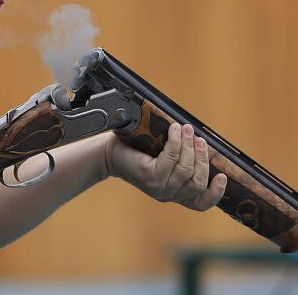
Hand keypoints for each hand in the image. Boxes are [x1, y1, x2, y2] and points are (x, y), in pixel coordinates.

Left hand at [104, 123, 226, 210]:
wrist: (110, 153)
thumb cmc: (139, 153)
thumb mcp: (163, 160)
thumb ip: (182, 159)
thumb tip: (203, 143)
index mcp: (175, 194)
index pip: (200, 203)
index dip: (215, 193)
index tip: (223, 176)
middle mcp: (167, 195)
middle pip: (197, 182)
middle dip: (202, 159)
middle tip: (200, 139)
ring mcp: (158, 187)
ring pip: (185, 169)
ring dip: (189, 146)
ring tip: (187, 129)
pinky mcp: (149, 176)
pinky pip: (170, 157)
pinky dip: (176, 141)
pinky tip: (174, 129)